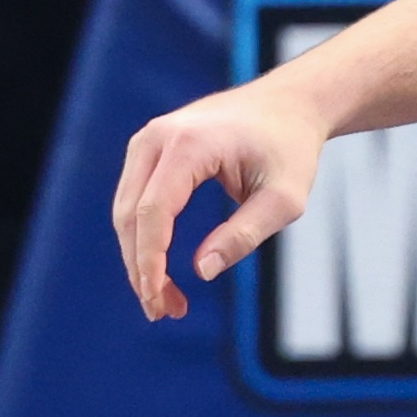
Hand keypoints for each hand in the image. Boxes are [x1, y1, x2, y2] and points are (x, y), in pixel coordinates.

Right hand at [111, 83, 333, 319]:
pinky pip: (135, 200)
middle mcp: (159, 136)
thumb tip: (201, 271)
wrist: (289, 104)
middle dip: (141, 269)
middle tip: (164, 312)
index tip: (160, 300)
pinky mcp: (151, 149)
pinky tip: (163, 273)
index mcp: (190, 143)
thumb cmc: (291, 149)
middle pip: (130, 214)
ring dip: (139, 259)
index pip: (153, 211)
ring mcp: (149, 139)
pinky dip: (144, 239)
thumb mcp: (285, 200)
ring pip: (125, 210)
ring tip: (167, 302)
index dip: (150, 261)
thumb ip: (245, 235)